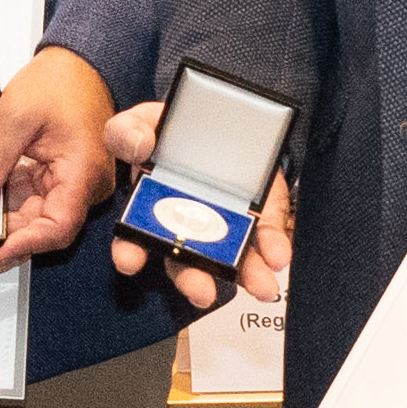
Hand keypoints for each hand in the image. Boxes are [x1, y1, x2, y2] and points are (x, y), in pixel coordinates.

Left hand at [0, 46, 115, 267]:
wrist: (79, 60)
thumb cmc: (61, 80)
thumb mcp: (16, 117)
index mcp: (83, 171)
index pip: (58, 226)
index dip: (26, 245)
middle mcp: (87, 182)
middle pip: (47, 223)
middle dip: (10, 229)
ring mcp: (77, 180)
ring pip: (40, 212)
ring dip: (8, 212)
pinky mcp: (65, 174)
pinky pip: (38, 195)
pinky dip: (12, 196)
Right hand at [104, 97, 291, 306]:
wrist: (221, 117)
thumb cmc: (174, 130)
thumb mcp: (144, 121)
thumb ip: (129, 131)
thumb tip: (136, 146)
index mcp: (148, 207)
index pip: (132, 238)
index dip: (129, 251)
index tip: (129, 261)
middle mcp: (185, 226)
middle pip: (184, 262)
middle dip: (192, 279)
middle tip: (201, 290)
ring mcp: (224, 225)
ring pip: (230, 261)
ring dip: (244, 276)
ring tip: (259, 286)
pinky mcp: (259, 216)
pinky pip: (266, 237)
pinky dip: (272, 248)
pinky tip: (277, 255)